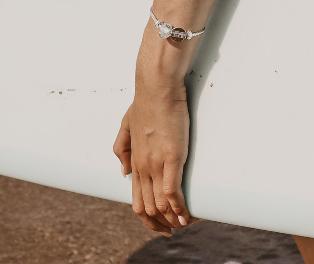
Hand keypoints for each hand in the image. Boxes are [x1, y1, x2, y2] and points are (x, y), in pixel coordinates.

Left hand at [113, 74, 194, 236]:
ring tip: (184, 224)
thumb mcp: (126, 126)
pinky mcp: (172, 157)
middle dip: (159, 224)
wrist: (157, 87)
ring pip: (159, 205)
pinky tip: (187, 215)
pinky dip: (179, 208)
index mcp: (135, 162)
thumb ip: (122, 149)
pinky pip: (172, 192)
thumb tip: (123, 173)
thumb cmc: (145, 102)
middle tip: (172, 230)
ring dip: (171, 219)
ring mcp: (156, 164)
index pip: (137, 200)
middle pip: (146, 209)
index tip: (159, 224)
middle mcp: (142, 168)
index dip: (147, 217)